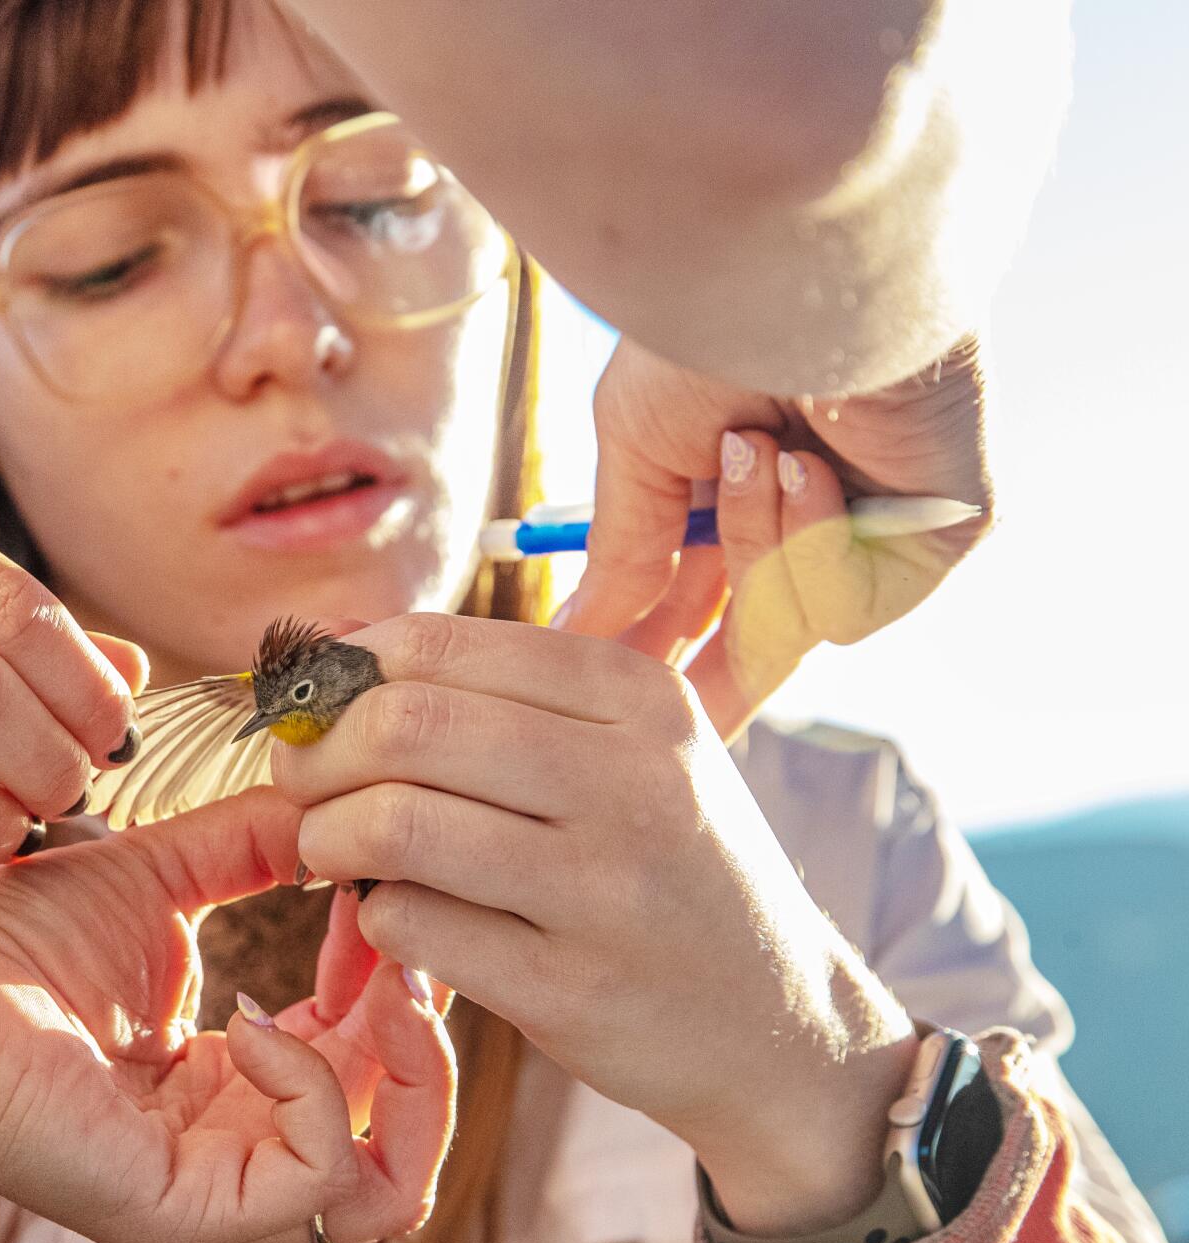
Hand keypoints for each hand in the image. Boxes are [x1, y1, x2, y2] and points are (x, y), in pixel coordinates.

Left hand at [0, 788, 455, 1242]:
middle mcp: (238, 1148)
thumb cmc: (14, 943)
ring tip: (373, 984)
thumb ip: (255, 846)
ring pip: (388, 1186)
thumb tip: (340, 813)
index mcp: (238, 1084)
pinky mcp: (186, 1214)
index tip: (381, 896)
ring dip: (405, 1071)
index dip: (399, 982)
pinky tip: (255, 1020)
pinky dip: (314, 1089)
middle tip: (398, 940)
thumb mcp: (162, 878)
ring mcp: (216, 1195)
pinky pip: (315, 1177)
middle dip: (420, 1027)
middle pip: (405, 1138)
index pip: (374, 1067)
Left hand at [272, 613, 918, 1234]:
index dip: (342, 672)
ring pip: (394, 826)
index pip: (436, 644)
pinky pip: (412, 926)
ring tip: (329, 849)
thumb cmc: (667, 865)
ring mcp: (604, 890)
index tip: (314, 705)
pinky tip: (394, 915)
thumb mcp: (625, 749)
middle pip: (403, 725)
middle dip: (316, 752)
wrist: (777, 1023)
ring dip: (325, 836)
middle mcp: (633, 780)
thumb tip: (327, 645)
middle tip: (300, 781)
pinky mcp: (571, 989)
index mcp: (638, 696)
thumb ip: (490, 691)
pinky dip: (374, 917)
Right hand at [560, 336, 993, 739]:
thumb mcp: (636, 447)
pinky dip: (807, 544)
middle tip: (643, 702)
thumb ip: (621, 553)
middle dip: (694, 676)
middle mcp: (808, 519)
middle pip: (751, 647)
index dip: (646, 659)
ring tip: (752, 449)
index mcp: (735, 496)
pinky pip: (843, 606)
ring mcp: (873, 534)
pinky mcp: (932, 541)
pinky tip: (807, 464)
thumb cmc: (715, 329)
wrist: (806, 276)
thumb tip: (575, 635)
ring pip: (784, 622)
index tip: (587, 697)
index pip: (694, 608)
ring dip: (747, 543)